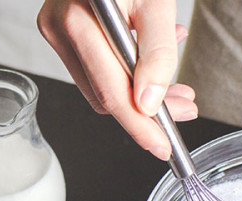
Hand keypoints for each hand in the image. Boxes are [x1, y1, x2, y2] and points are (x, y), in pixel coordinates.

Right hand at [37, 0, 197, 159]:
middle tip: (185, 108)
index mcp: (78, 21)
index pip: (110, 93)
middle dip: (148, 110)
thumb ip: (157, 54)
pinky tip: (153, 65)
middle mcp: (59, 28)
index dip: (139, 126)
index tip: (161, 147)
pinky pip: (96, 66)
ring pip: (102, 84)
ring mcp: (56, 30)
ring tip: (177, 88)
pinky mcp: (61, 30)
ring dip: (141, 92)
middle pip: (105, 94)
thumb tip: (151, 103)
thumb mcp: (156, 3)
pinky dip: (128, 72)